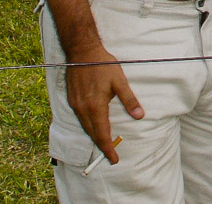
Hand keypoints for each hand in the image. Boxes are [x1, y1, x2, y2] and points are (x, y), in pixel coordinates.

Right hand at [64, 48, 143, 163]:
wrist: (81, 52)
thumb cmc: (102, 65)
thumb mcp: (120, 81)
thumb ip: (129, 100)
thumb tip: (140, 116)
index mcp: (95, 107)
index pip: (102, 134)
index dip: (108, 148)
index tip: (114, 159)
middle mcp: (83, 109)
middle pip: (92, 133)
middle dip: (101, 146)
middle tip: (111, 156)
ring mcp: (75, 105)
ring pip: (85, 127)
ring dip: (95, 136)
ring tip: (104, 144)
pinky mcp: (72, 100)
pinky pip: (80, 119)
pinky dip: (88, 126)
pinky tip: (94, 126)